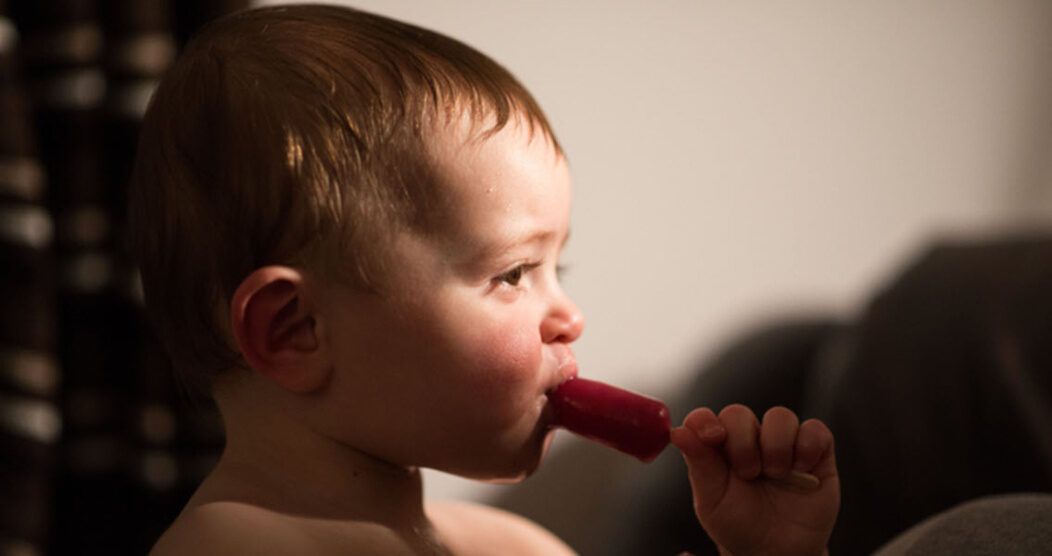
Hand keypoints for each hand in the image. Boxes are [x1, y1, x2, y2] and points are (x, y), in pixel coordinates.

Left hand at [670, 405, 838, 555]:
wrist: (776, 552)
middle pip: (739, 413)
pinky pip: (815, 430)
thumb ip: (699, 464)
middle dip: (742, 442)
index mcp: (717, 449)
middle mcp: (748, 440)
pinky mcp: (815, 452)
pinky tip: (801, 470)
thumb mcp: (712, 501)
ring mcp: (782, 444)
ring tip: (775, 475)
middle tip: (748, 473)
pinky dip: (808, 447)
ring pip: (780, 416)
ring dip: (776, 446)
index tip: (712, 437)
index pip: (705, 419)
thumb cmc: (740, 525)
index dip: (705, 421)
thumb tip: (678, 432)